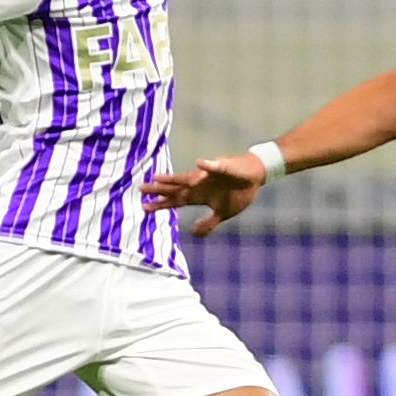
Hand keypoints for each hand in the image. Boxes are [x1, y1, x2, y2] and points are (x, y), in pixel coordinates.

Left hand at [140, 152, 266, 236]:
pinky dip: (208, 166)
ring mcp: (208, 175)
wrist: (255, 178)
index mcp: (199, 195)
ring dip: (173, 178)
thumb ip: (209, 223)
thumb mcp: (223, 213)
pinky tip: (199, 163)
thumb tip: (194, 232)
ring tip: (156, 178)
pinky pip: (215, 167)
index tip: (144, 208)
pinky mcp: (223, 167)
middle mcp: (199, 184)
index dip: (161, 204)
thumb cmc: (238, 193)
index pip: (176, 200)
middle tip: (140, 190)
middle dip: (158, 190)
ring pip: (187, 177)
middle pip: (175, 188)